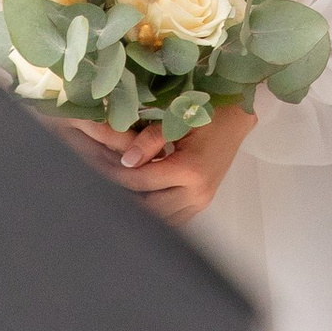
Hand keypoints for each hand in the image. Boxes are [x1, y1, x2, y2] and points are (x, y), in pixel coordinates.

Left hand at [59, 100, 255, 227]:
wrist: (236, 119)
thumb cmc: (207, 111)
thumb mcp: (177, 118)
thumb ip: (149, 140)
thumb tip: (125, 161)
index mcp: (191, 170)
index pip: (142, 180)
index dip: (116, 175)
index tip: (95, 167)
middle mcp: (198, 192)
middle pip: (150, 206)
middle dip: (123, 196)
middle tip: (99, 186)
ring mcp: (201, 201)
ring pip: (161, 218)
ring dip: (138, 208)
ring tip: (115, 195)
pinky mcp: (202, 204)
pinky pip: (174, 219)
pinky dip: (154, 213)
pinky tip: (138, 201)